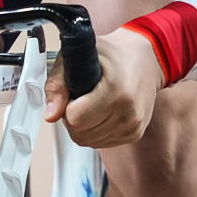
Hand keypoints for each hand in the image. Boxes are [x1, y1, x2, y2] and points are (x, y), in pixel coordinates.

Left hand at [44, 28, 161, 148]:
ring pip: (89, 142)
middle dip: (73, 119)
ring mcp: (133, 127)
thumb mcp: (79, 56)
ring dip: (84, 126)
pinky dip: (96, 130)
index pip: (75, 119)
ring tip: (92, 103)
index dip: (67, 107)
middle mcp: (128, 113)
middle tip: (80, 98)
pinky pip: (101, 142)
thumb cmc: (112, 54)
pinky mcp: (135, 134)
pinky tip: (102, 111)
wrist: (146, 59)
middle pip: (80, 135)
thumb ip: (57, 85)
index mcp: (116, 91)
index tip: (74, 93)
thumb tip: (50, 115)